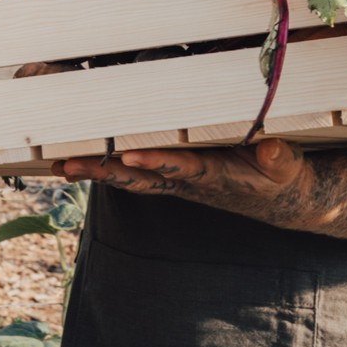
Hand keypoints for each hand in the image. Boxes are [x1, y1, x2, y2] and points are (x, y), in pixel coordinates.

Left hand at [57, 139, 308, 222]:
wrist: (278, 198)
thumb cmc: (281, 176)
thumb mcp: (287, 167)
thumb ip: (279, 158)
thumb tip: (272, 149)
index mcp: (213, 174)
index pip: (179, 167)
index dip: (154, 162)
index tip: (128, 155)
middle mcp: (186, 180)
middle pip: (138, 176)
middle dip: (103, 171)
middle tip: (67, 165)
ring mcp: (175, 180)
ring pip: (128, 176)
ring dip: (94, 172)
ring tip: (58, 166)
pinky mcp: (171, 176)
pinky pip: (132, 173)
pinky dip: (104, 168)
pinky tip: (76, 163)